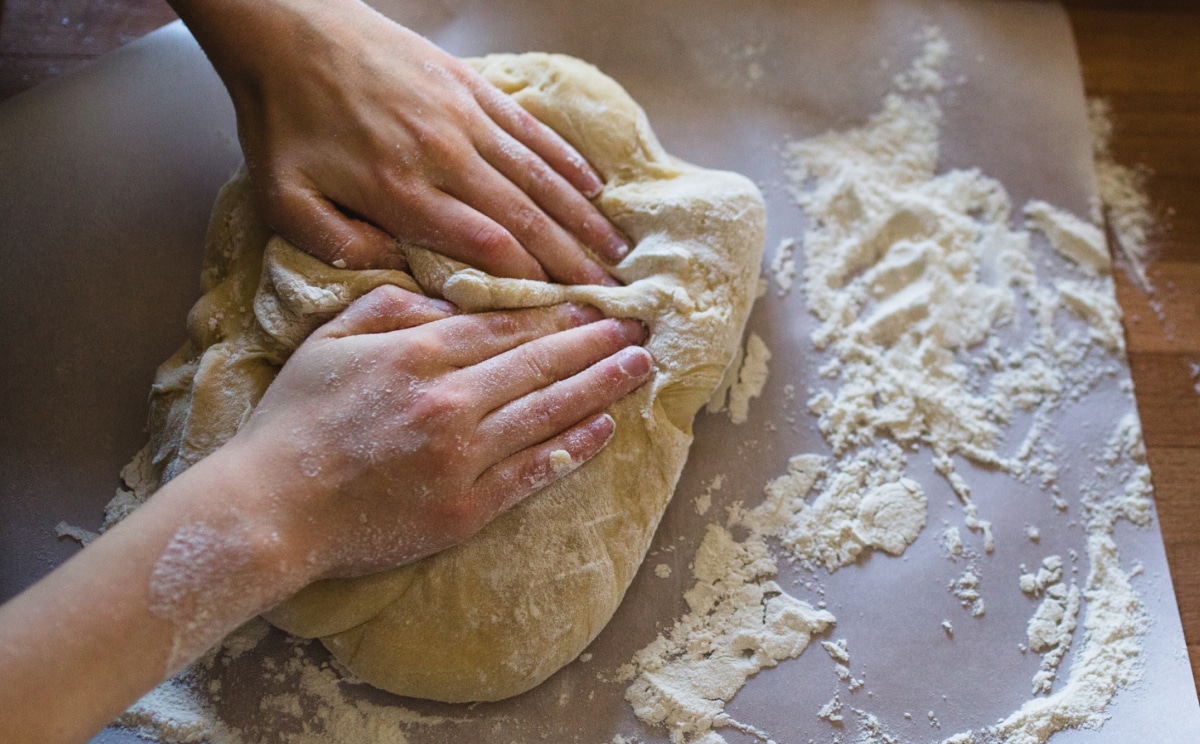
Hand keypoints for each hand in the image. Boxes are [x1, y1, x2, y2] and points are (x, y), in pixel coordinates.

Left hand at [177, 0, 629, 281]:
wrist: (287, 31)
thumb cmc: (283, 123)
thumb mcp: (285, 199)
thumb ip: (337, 246)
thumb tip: (398, 269)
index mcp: (401, 191)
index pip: (486, 245)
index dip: (530, 280)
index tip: (562, 308)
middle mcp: (444, 156)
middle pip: (525, 217)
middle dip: (572, 259)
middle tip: (609, 292)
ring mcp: (465, 119)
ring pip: (539, 176)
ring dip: (582, 216)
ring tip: (616, 249)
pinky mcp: (472, 89)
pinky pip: (532, 131)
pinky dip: (567, 162)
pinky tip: (595, 186)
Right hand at [228, 285, 652, 578]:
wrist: (271, 508)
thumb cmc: (294, 420)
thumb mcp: (329, 340)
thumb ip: (389, 308)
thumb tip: (447, 303)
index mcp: (418, 354)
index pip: (505, 326)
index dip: (557, 314)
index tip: (595, 305)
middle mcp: (450, 401)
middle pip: (539, 363)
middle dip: (595, 343)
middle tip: (640, 327)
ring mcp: (463, 458)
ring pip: (548, 412)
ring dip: (601, 386)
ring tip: (640, 367)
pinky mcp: (466, 508)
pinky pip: (534, 471)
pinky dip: (574, 447)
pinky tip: (606, 426)